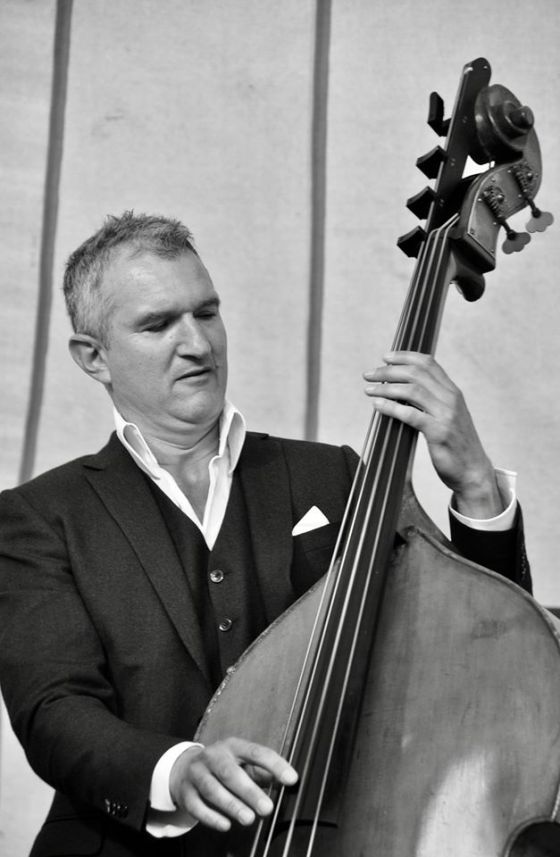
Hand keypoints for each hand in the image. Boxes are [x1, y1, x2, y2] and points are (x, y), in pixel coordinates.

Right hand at [169, 737, 297, 831]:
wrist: (184, 768)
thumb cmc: (223, 767)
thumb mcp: (242, 762)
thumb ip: (262, 771)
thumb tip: (287, 780)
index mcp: (233, 746)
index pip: (256, 752)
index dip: (274, 764)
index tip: (291, 779)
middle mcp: (213, 756)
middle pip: (230, 773)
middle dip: (249, 791)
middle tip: (267, 808)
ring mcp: (197, 773)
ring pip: (212, 789)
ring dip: (231, 805)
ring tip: (249, 819)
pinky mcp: (186, 793)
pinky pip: (196, 806)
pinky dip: (211, 817)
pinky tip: (225, 825)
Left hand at [363, 351, 502, 518]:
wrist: (473, 471)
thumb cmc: (454, 444)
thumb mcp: (446, 416)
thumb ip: (430, 401)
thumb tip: (400, 390)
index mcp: (452, 392)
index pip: (428, 363)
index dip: (405, 356)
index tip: (385, 357)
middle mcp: (451, 398)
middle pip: (416, 373)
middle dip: (388, 370)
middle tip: (369, 374)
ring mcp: (446, 415)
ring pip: (412, 390)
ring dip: (385, 387)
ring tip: (368, 389)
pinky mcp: (439, 432)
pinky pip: (411, 414)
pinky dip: (391, 407)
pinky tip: (377, 406)